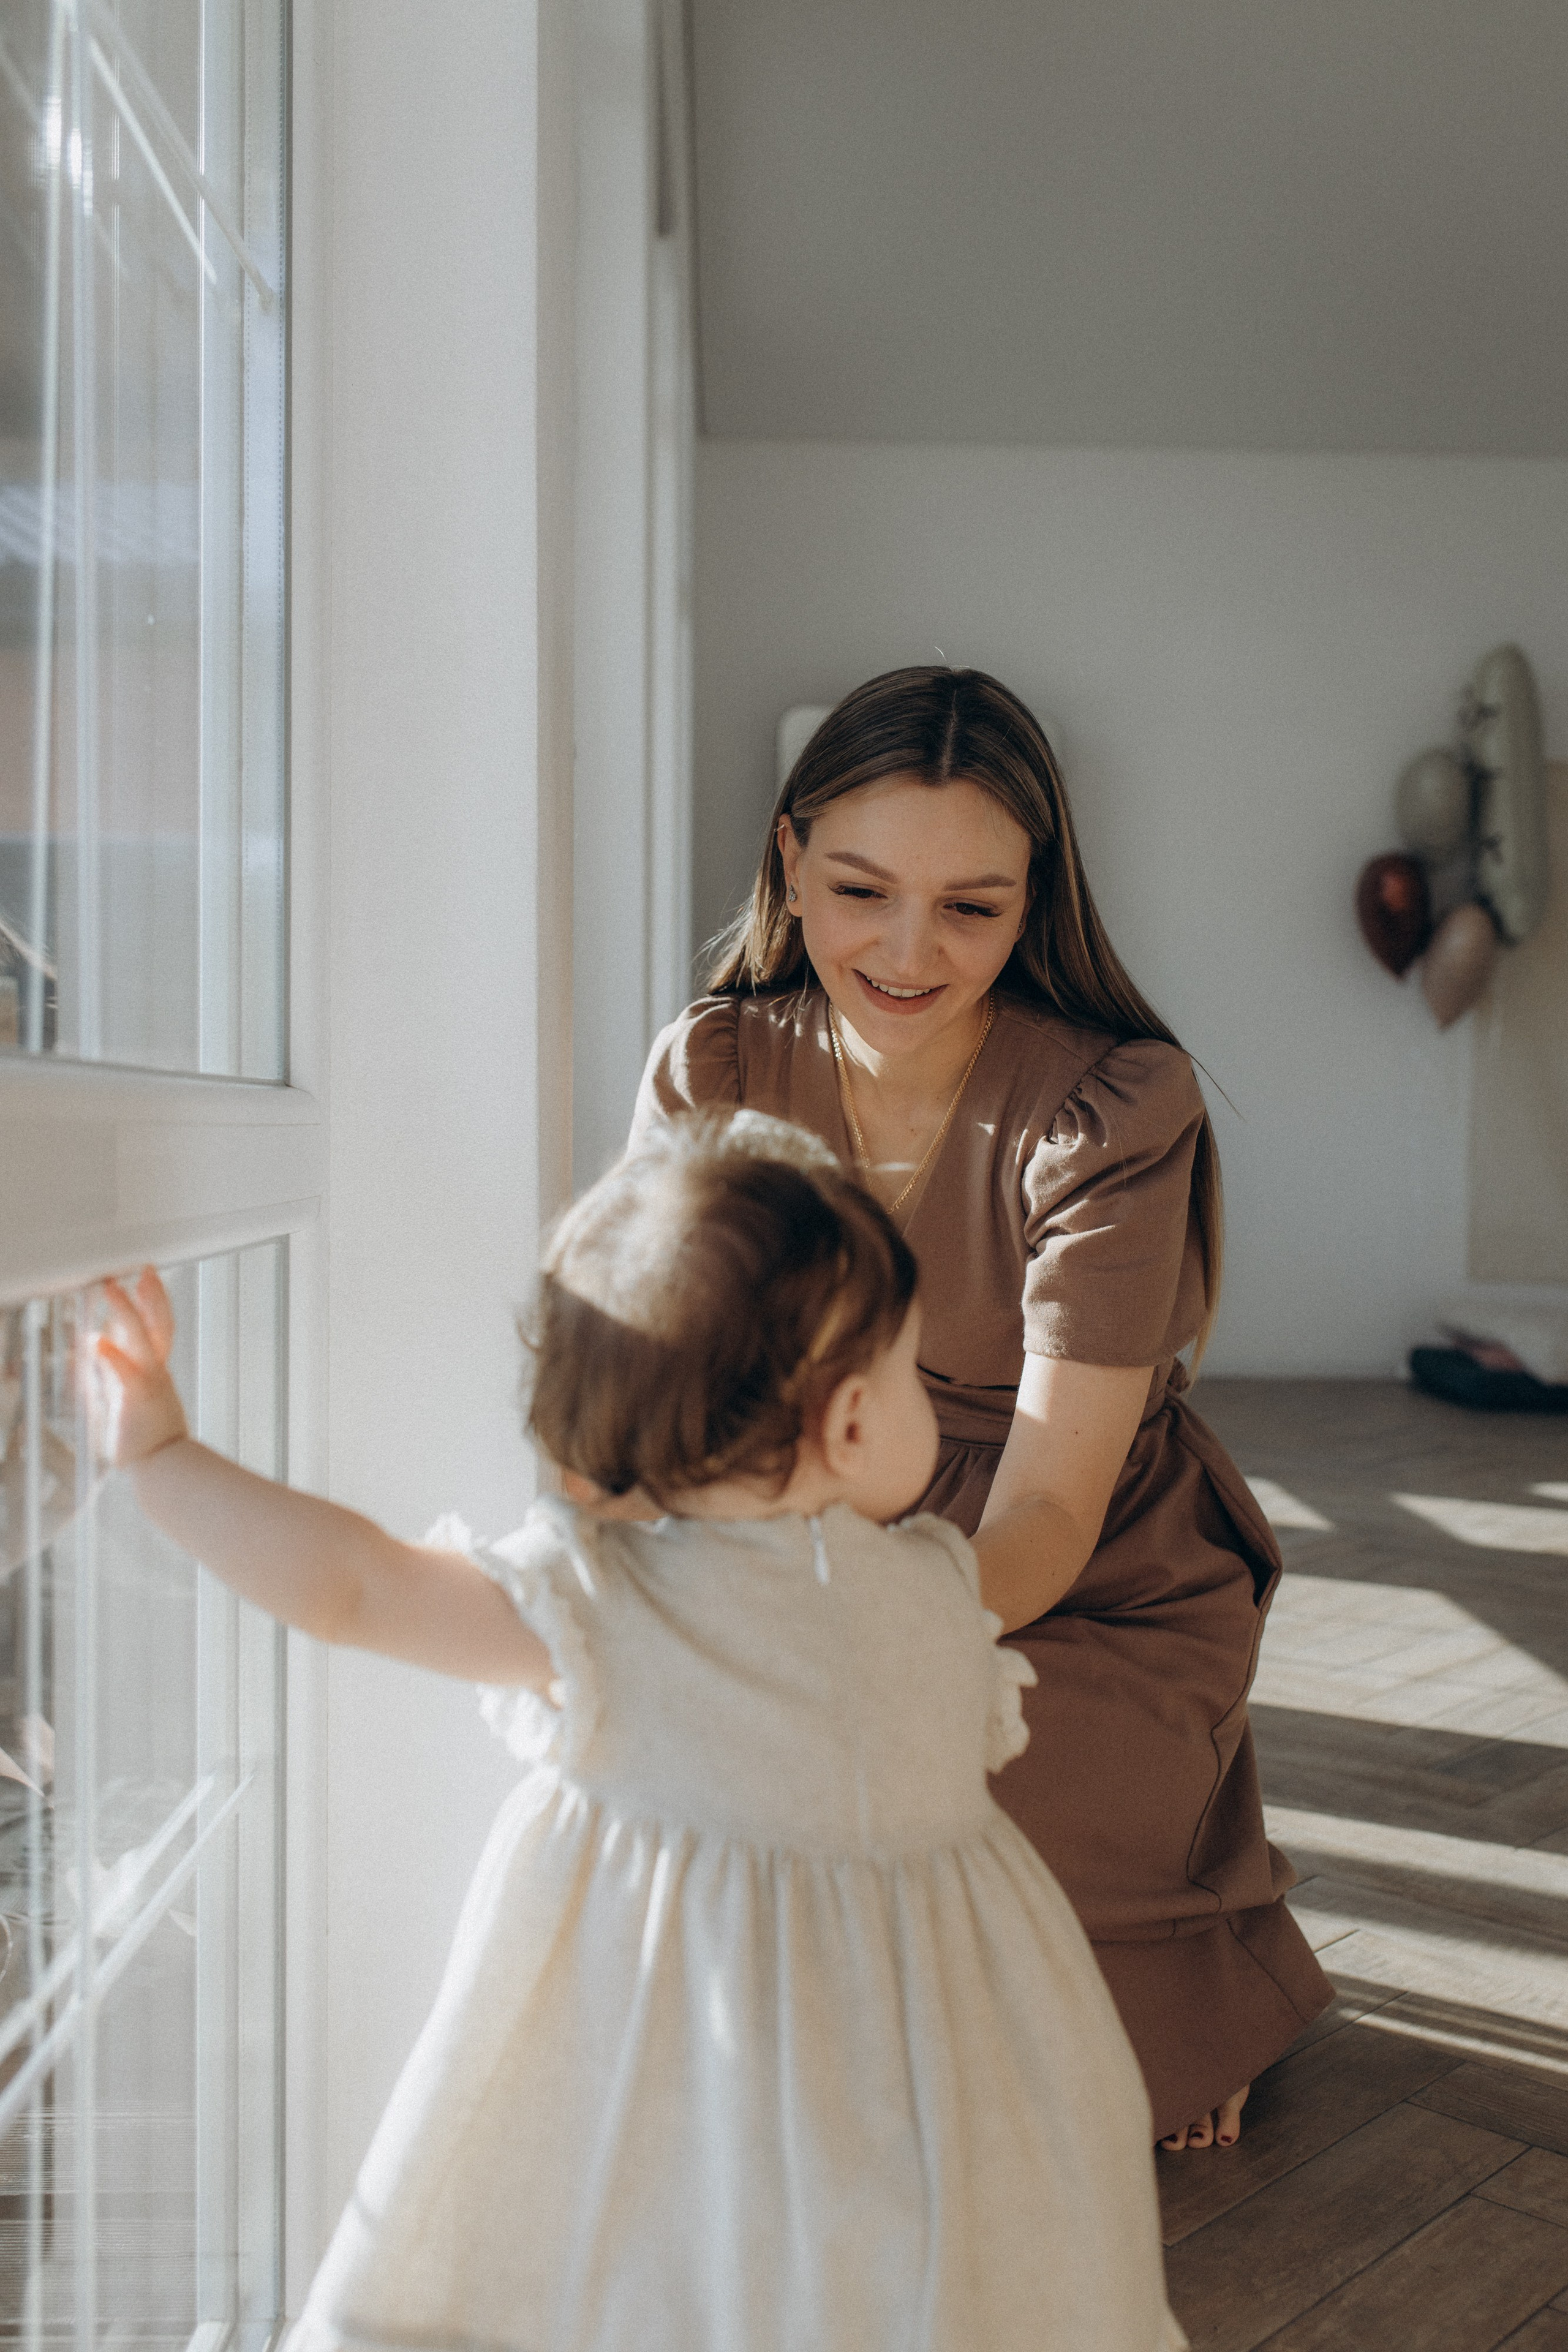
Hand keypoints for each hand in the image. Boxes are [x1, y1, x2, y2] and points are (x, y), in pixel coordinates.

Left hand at [95, 1269, 188, 1467]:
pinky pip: (124, 1374)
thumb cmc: (146, 1435)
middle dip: (152, 1295)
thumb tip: (91, 1344)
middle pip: (160, 1324)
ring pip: (142, 1340)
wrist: (164, 1464)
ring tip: (112, 1289)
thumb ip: (110, 1367)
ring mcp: (149, 1383)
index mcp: (156, 1369)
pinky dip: (111, 1356)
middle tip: (145, 1269)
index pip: (159, 1326)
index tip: (146, 1276)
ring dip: (126, 1312)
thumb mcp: (128, 1394)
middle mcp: (156, 1371)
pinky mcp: (136, 1400)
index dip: (154, 1299)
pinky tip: (96, 1340)